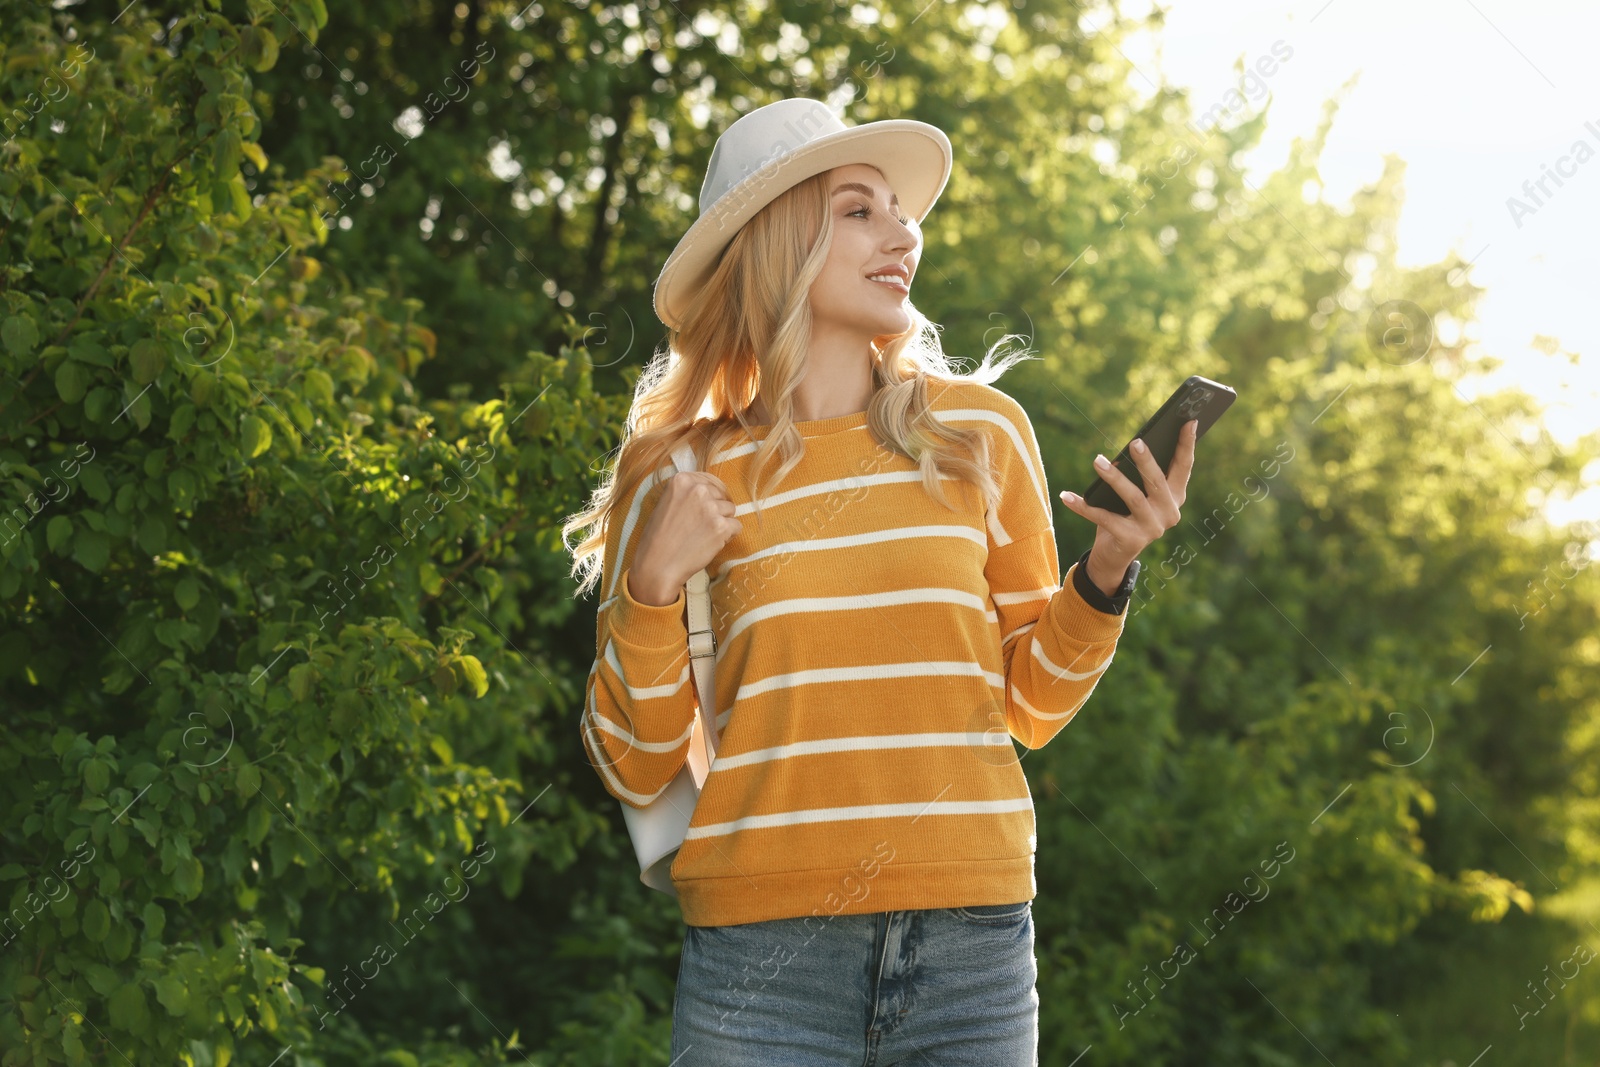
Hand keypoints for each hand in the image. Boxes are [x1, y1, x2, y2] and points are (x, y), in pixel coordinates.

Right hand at [628, 467, 741, 605]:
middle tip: (698, 527)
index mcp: (682, 480)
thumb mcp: (666, 503)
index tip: (698, 511)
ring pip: (730, 510)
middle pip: (721, 495)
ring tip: (702, 535)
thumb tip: (711, 492)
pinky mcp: (721, 527)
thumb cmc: (658, 538)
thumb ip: (687, 494)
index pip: (709, 481)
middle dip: (715, 510)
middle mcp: (697, 490)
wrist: (657, 565)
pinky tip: (709, 543)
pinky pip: (736, 527)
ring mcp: (711, 508)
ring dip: (721, 522)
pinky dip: (727, 537)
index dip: (707, 498)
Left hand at [1057, 420, 1197, 596]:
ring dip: (1114, 478)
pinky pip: (1103, 518)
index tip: (1190, 422)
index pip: (1184, 467)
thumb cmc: (1125, 514)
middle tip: (1135, 442)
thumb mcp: (1136, 493)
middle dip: (1146, 461)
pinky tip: (1066, 495)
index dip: (1187, 445)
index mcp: (1175, 497)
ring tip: (1097, 460)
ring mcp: (1152, 528)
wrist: (1115, 555)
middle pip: (1157, 482)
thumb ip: (1137, 476)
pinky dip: (1083, 506)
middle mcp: (1169, 513)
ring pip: (1133, 498)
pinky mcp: (1131, 540)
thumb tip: (1124, 453)